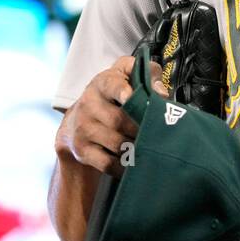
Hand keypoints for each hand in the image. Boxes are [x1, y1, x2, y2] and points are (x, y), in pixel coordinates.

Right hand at [54, 55, 166, 177]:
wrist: (78, 118)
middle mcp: (89, 105)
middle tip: (160, 133)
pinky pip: (108, 163)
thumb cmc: (113, 93)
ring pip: (117, 144)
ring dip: (137, 148)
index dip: (121, 91)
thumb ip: (149, 74)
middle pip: (119, 121)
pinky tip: (137, 162)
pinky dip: (126, 166)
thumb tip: (161, 94)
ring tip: (152, 146)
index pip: (111, 85)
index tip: (130, 97)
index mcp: (103, 84)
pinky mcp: (82, 150)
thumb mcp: (128, 74)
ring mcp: (83, 129)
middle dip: (142, 129)